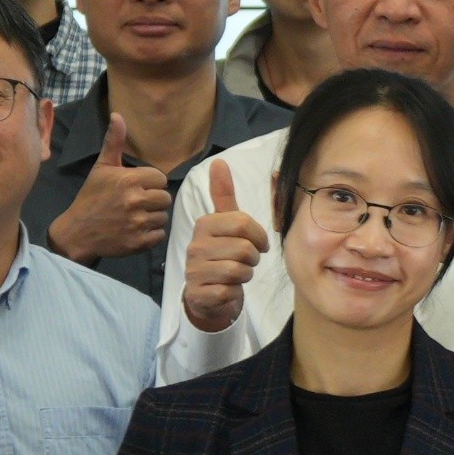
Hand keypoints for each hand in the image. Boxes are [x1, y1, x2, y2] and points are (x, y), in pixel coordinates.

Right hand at [48, 115, 176, 264]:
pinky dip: (151, 234)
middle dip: (153, 200)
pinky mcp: (139, 242)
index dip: (150, 183)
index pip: (160, 178)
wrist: (77, 232)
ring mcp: (138, 223)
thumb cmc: (91, 197)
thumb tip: (118, 115)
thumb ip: (113, 141)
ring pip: (163, 216)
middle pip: (165, 198)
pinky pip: (159, 235)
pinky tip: (136, 229)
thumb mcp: (101, 167)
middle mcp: (136, 201)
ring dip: (153, 217)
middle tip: (137, 203)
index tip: (137, 187)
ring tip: (135, 216)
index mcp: (129, 180)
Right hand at [182, 157, 267, 335]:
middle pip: (245, 248)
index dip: (259, 236)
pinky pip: (230, 291)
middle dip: (253, 258)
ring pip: (239, 270)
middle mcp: (195, 245)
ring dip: (246, 275)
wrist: (206, 293)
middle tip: (246, 261)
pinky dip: (235, 291)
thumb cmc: (221, 254)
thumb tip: (219, 161)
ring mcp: (194, 270)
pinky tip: (228, 288)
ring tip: (237, 274)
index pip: (243, 223)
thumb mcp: (225, 223)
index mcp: (205, 225)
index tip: (259, 244)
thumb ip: (223, 194)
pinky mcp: (198, 293)